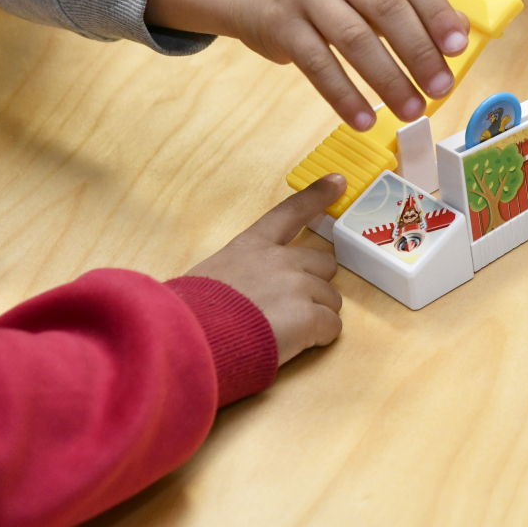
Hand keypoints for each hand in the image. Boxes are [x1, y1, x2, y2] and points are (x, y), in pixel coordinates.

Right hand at [145, 0, 470, 130]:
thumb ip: (410, 2)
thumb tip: (457, 34)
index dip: (437, 14)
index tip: (457, 48)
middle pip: (385, 8)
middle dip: (418, 53)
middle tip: (440, 88)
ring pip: (354, 39)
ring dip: (388, 80)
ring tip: (411, 109)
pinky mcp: (280, 25)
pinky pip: (318, 65)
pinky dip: (345, 96)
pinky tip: (365, 118)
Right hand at [186, 175, 345, 364]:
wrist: (192, 340)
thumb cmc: (189, 315)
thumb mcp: (207, 278)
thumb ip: (236, 274)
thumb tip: (242, 291)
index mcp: (251, 246)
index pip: (289, 212)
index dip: (315, 197)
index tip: (338, 182)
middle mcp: (280, 260)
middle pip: (324, 263)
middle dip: (315, 284)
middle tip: (290, 308)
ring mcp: (298, 286)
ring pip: (331, 299)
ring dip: (315, 315)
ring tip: (283, 332)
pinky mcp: (309, 317)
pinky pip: (332, 327)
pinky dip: (319, 339)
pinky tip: (292, 345)